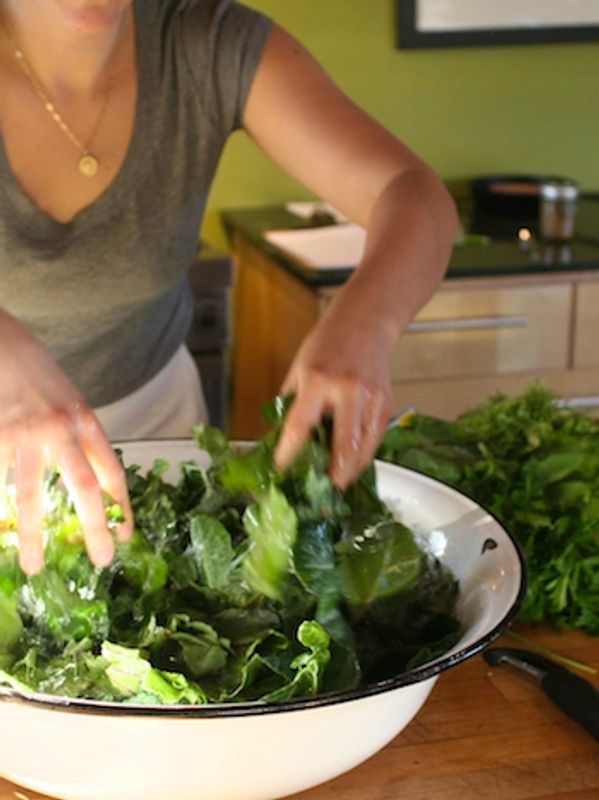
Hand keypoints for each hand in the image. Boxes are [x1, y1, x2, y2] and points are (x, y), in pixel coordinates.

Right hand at [0, 312, 132, 574]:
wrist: (2, 340)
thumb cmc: (37, 374)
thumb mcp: (70, 402)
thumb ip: (80, 438)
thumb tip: (93, 482)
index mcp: (86, 421)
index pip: (113, 472)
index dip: (121, 506)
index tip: (124, 536)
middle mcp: (62, 429)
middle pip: (84, 486)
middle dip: (95, 527)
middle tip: (101, 561)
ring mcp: (25, 433)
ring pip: (31, 493)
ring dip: (33, 534)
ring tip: (34, 566)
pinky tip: (0, 532)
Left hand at [274, 309, 393, 488]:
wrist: (365, 324)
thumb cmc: (327, 345)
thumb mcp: (299, 370)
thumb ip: (291, 405)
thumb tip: (278, 440)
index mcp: (318, 380)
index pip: (300, 427)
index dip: (289, 454)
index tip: (282, 471)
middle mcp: (347, 391)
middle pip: (343, 447)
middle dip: (333, 475)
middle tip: (323, 492)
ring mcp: (371, 400)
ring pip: (364, 450)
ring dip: (350, 472)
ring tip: (337, 484)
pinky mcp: (386, 405)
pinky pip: (374, 441)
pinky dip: (363, 457)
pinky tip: (351, 465)